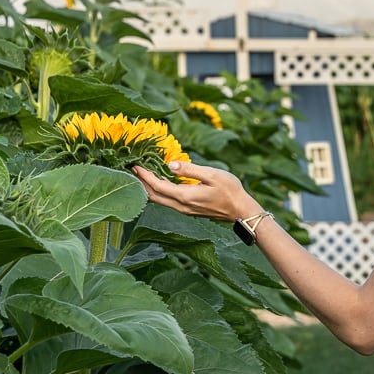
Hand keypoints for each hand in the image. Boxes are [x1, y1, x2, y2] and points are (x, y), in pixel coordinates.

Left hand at [132, 161, 260, 222]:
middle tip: (132, 170)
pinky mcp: (188, 209)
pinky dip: (158, 192)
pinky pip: (167, 201)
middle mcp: (181, 206)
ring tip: (141, 176)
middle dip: (141, 183)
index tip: (135, 165)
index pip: (158, 186)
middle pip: (153, 196)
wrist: (241, 210)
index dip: (144, 176)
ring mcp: (184, 209)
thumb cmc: (230, 190)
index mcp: (185, 196)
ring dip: (148, 188)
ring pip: (159, 200)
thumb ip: (189, 169)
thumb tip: (170, 164)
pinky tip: (158, 183)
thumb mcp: (212, 174)